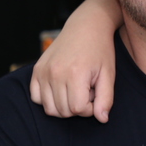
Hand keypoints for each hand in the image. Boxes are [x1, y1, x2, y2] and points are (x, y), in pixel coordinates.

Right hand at [30, 0, 120, 121]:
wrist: (86, 26)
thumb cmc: (100, 51)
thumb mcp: (109, 74)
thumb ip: (106, 99)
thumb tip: (102, 119)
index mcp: (75, 73)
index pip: (77, 109)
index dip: (89, 108)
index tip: (95, 95)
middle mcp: (55, 73)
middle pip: (63, 111)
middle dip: (78, 107)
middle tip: (87, 90)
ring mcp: (43, 71)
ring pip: (49, 108)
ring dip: (64, 106)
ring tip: (76, 89)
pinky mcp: (36, 70)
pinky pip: (36, 98)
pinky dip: (48, 99)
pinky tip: (62, 88)